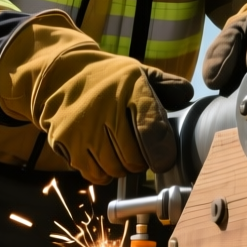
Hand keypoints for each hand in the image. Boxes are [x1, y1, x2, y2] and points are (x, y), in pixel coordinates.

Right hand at [36, 52, 194, 181]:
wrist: (60, 74)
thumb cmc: (108, 79)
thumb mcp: (138, 73)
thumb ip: (166, 86)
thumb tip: (186, 95)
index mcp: (130, 87)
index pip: (151, 129)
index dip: (162, 152)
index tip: (165, 160)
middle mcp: (105, 107)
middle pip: (133, 157)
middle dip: (142, 161)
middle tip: (140, 152)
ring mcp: (82, 126)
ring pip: (115, 169)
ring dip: (123, 167)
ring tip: (121, 152)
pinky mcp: (64, 140)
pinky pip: (94, 173)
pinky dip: (103, 172)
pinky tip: (104, 157)